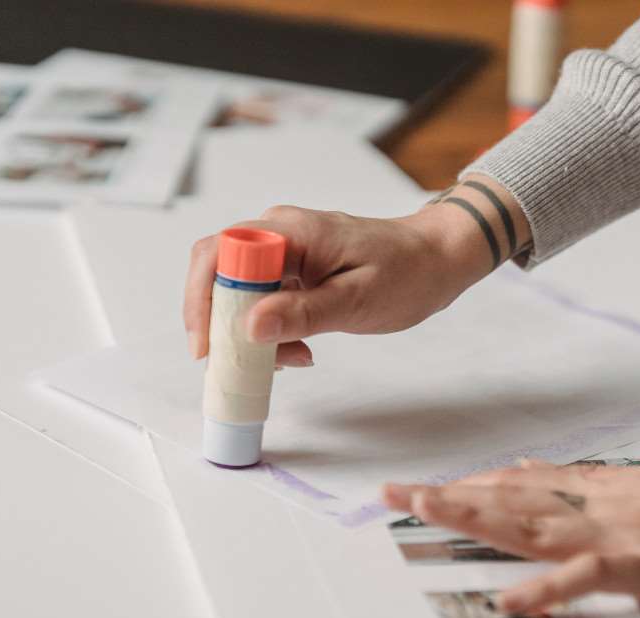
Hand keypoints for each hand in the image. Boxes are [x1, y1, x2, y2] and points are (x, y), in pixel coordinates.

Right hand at [183, 175, 528, 363]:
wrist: (437, 260)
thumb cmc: (408, 273)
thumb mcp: (358, 300)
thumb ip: (303, 313)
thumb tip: (250, 327)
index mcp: (291, 230)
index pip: (219, 253)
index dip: (203, 300)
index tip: (209, 347)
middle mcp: (279, 233)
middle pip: (218, 273)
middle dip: (222, 324)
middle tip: (243, 365)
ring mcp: (285, 251)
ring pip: (238, 292)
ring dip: (251, 333)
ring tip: (291, 359)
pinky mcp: (293, 270)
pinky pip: (262, 300)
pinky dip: (271, 331)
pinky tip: (299, 350)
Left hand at [382, 437, 639, 612]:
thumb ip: (598, 487)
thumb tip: (548, 475)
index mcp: (602, 490)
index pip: (522, 483)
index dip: (471, 485)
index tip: (427, 486)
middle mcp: (598, 504)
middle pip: (511, 498)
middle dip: (450, 497)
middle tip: (394, 492)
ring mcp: (618, 532)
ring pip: (533, 523)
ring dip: (476, 517)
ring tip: (426, 511)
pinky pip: (587, 577)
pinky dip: (547, 587)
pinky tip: (512, 597)